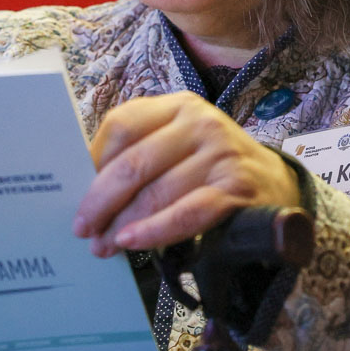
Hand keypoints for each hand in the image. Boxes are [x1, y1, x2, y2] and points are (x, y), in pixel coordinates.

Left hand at [75, 92, 299, 256]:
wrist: (276, 184)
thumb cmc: (210, 168)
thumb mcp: (177, 147)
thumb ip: (138, 156)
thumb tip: (83, 191)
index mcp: (178, 105)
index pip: (121, 125)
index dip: (92, 162)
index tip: (73, 192)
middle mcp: (201, 122)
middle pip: (134, 162)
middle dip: (100, 200)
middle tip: (81, 228)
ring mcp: (222, 154)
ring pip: (156, 192)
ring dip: (122, 224)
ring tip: (102, 245)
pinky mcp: (237, 189)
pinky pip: (186, 214)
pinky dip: (154, 230)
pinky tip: (132, 241)